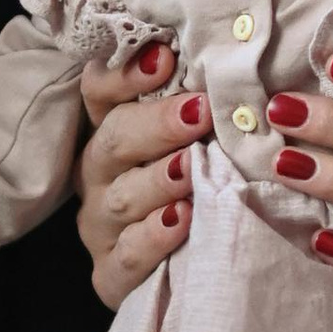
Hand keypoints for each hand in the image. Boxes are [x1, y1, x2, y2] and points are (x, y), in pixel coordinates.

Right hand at [71, 45, 204, 305]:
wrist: (189, 270)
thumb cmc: (200, 186)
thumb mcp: (200, 142)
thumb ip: (201, 104)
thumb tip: (233, 58)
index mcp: (112, 131)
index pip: (100, 92)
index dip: (125, 74)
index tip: (164, 58)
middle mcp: (98, 174)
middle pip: (113, 140)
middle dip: (157, 125)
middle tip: (199, 112)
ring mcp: (102, 226)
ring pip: (121, 198)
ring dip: (158, 180)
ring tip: (191, 168)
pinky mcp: (111, 274)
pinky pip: (127, 256)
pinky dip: (153, 238)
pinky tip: (181, 221)